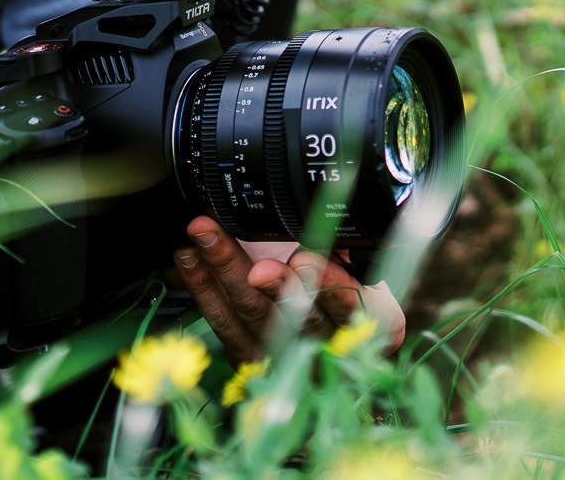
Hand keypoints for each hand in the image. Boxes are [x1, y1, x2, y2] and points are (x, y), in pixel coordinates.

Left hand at [170, 216, 406, 362]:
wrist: (326, 319)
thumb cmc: (347, 278)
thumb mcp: (363, 258)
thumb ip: (352, 240)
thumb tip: (339, 207)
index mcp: (373, 321)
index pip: (350, 303)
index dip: (327, 282)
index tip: (305, 257)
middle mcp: (329, 343)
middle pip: (299, 314)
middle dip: (276, 285)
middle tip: (257, 266)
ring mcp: (286, 356)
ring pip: (253, 314)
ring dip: (227, 270)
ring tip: (207, 235)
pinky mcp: (249, 356)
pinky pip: (222, 322)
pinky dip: (203, 287)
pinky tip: (191, 258)